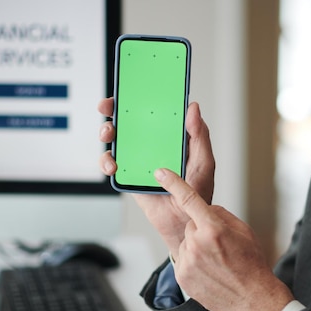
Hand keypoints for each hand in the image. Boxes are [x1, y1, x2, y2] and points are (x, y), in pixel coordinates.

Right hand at [98, 98, 215, 251]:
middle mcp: (151, 143)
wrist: (184, 222)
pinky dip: (107, 161)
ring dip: (107, 132)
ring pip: (116, 139)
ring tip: (109, 135)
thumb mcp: (204, 161)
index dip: (141, 97)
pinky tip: (113, 164)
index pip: (154, 110)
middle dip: (113, 109)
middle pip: (128, 120)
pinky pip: (111, 164)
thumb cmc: (198, 192)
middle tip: (107, 106)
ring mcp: (137, 158)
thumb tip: (193, 107)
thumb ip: (199, 135)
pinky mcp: (128, 175)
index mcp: (170, 135)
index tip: (132, 87)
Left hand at [154, 168, 293, 310]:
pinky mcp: (182, 276)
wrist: (251, 298)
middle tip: (219, 246)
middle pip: (190, 224)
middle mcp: (197, 243)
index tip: (160, 173)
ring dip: (197, 247)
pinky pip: (184, 258)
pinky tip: (209, 271)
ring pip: (186, 242)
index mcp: (213, 228)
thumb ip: (219, 215)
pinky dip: (193, 262)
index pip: (188, 199)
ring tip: (216, 261)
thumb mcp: (242, 230)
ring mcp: (188, 261)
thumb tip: (203, 209)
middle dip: (201, 230)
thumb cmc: (250, 262)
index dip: (173, 183)